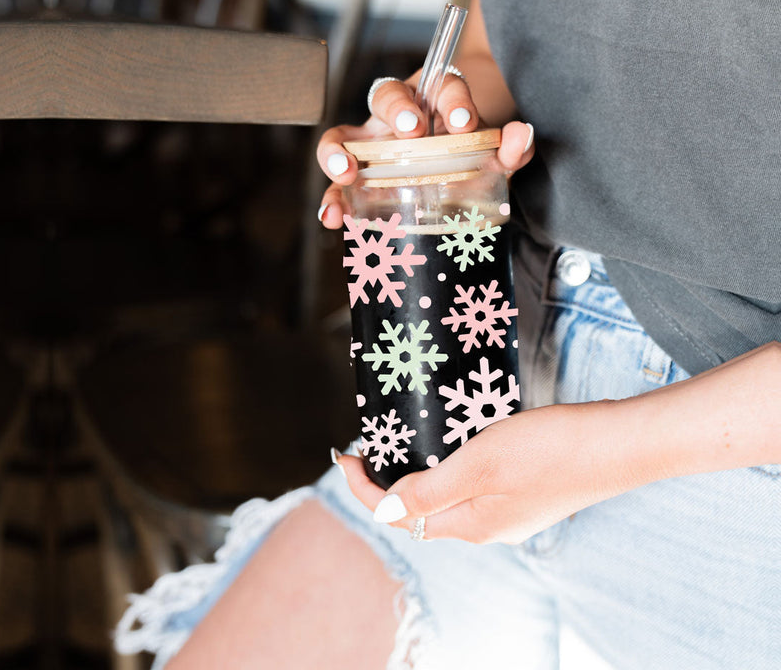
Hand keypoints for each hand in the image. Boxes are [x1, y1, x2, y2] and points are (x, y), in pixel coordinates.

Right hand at [315, 72, 534, 229]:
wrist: (448, 165)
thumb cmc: (465, 152)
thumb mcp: (490, 151)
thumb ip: (509, 147)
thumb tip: (521, 136)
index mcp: (433, 100)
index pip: (440, 86)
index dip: (452, 99)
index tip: (464, 122)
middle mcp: (397, 116)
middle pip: (386, 96)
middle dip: (397, 110)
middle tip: (413, 131)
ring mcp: (372, 145)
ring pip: (344, 136)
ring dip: (338, 152)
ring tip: (345, 173)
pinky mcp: (358, 178)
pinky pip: (338, 185)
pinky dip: (333, 200)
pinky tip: (332, 217)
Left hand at [335, 401, 631, 544]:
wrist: (618, 444)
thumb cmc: (550, 450)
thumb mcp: (479, 465)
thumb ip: (429, 491)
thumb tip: (384, 512)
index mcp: (470, 525)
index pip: (397, 513)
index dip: (364, 488)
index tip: (346, 453)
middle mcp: (486, 526)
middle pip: (420, 509)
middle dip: (389, 479)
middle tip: (373, 442)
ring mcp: (509, 511)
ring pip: (448, 496)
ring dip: (420, 472)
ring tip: (406, 438)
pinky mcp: (526, 492)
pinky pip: (473, 485)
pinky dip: (450, 466)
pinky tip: (454, 441)